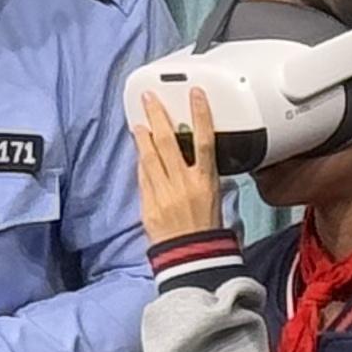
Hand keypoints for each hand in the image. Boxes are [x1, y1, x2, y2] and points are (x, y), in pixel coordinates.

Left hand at [132, 87, 226, 247]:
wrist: (192, 258)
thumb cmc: (207, 229)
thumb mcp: (214, 196)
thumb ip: (201, 173)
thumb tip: (193, 152)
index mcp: (205, 181)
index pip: (204, 139)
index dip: (200, 113)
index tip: (194, 94)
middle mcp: (183, 184)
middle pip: (169, 141)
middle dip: (157, 116)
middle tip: (149, 99)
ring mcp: (163, 194)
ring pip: (150, 156)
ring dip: (142, 136)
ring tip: (137, 121)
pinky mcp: (148, 205)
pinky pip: (143, 178)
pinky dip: (141, 163)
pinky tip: (138, 152)